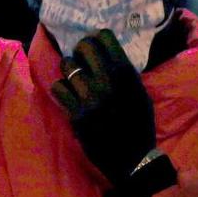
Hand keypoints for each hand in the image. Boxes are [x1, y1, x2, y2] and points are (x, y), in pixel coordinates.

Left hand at [51, 29, 156, 186]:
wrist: (132, 159)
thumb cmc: (138, 125)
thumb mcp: (139, 94)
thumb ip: (123, 72)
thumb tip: (104, 51)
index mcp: (127, 74)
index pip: (105, 37)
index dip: (96, 39)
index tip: (94, 47)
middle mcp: (108, 81)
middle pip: (83, 46)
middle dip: (80, 52)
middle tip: (81, 61)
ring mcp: (90, 96)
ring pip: (66, 65)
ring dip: (69, 71)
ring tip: (75, 81)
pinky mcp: (75, 112)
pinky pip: (58, 87)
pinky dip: (61, 90)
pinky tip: (69, 96)